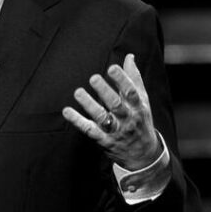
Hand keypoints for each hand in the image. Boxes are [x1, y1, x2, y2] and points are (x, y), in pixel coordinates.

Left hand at [62, 54, 160, 170]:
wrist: (143, 155)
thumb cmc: (140, 120)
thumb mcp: (142, 101)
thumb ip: (134, 78)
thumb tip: (129, 56)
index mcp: (138, 106)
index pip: (131, 92)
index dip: (122, 80)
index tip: (112, 68)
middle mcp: (127, 119)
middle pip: (116, 105)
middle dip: (105, 92)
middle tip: (93, 78)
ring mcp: (115, 130)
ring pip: (102, 118)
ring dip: (89, 105)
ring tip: (78, 92)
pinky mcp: (104, 140)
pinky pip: (89, 130)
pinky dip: (78, 121)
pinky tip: (67, 111)